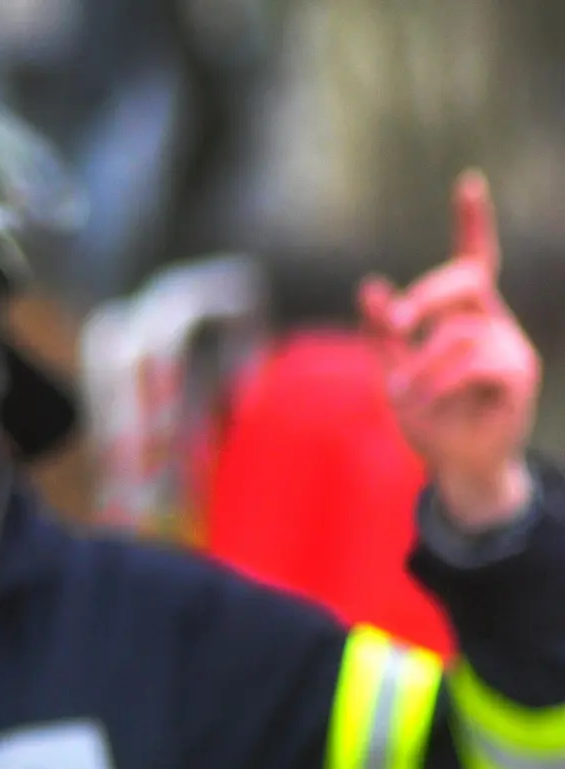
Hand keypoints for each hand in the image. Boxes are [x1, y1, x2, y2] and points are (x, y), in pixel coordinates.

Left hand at [359, 169, 539, 531]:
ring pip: (460, 332)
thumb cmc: (428, 416)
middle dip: (425, 295)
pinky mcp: (518, 374)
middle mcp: (492, 321)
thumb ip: (382, 333)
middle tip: (394, 323)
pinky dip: (439, 380)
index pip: (476, 258)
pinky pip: (475, 362)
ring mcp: (510, 345)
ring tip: (403, 393)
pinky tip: (422, 399)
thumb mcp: (392, 370)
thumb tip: (370, 286)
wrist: (456, 466)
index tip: (469, 182)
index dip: (473, 221)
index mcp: (464, 313)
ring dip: (423, 362)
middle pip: (466, 279)